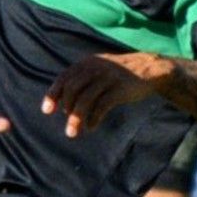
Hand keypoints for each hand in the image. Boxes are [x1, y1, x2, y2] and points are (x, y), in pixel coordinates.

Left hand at [42, 52, 166, 137]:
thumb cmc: (119, 75)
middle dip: (66, 109)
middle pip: (72, 89)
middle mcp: (95, 68)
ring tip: (73, 132)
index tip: (47, 111)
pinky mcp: (120, 88)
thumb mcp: (98, 71)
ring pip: (85, 99)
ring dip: (77, 118)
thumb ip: (81, 83)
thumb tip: (63, 107)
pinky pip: (102, 105)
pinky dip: (94, 118)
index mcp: (86, 63)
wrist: (150, 69)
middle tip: (66, 125)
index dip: (53, 95)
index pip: (64, 78)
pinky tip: (91, 127)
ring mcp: (108, 77)